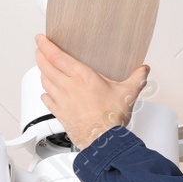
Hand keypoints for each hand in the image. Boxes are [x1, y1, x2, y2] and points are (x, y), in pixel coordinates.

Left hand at [34, 34, 150, 148]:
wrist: (103, 141)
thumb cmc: (111, 119)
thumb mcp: (128, 94)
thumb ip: (136, 79)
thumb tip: (143, 71)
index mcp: (83, 77)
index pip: (57, 57)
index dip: (46, 46)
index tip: (41, 39)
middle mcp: (69, 87)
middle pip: (46, 67)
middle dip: (40, 56)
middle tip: (39, 50)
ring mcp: (62, 101)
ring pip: (45, 82)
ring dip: (42, 73)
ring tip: (44, 69)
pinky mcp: (60, 114)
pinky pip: (47, 101)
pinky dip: (45, 94)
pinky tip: (47, 94)